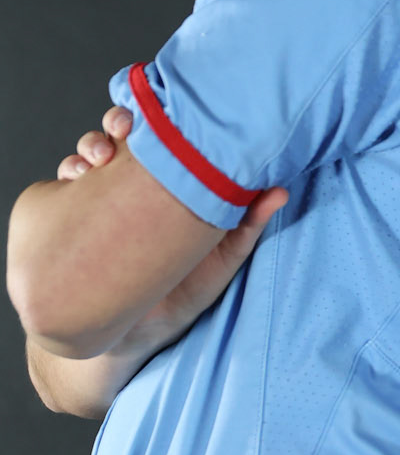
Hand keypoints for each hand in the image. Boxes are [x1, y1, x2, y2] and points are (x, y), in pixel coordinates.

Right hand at [54, 105, 287, 360]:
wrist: (136, 338)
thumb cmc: (183, 292)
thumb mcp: (220, 258)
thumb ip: (247, 225)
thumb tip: (281, 190)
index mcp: (167, 186)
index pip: (161, 138)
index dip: (158, 118)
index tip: (162, 117)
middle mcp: (132, 188)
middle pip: (119, 137)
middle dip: (116, 122)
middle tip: (123, 130)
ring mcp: (99, 204)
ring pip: (86, 157)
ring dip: (87, 147)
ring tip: (96, 160)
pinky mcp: (73, 224)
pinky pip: (62, 190)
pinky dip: (65, 176)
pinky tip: (74, 179)